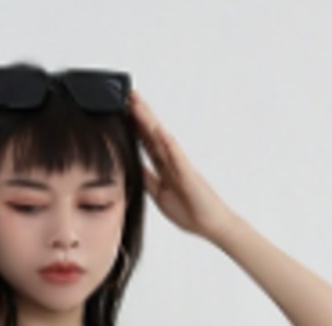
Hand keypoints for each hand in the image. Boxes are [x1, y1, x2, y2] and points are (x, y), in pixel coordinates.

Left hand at [128, 89, 238, 242]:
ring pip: (162, 139)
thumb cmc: (189, 210)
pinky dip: (168, 144)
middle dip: (139, 114)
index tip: (120, 109)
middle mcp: (172, 162)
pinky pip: (178, 158)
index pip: (146, 142)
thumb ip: (147, 179)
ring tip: (137, 103)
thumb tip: (131, 168)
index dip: (133, 126)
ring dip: (149, 121)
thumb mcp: (159, 194)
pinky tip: (159, 131)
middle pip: (152, 133)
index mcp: (164, 167)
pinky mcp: (189, 176)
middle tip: (127, 94)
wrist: (211, 225)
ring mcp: (181, 166)